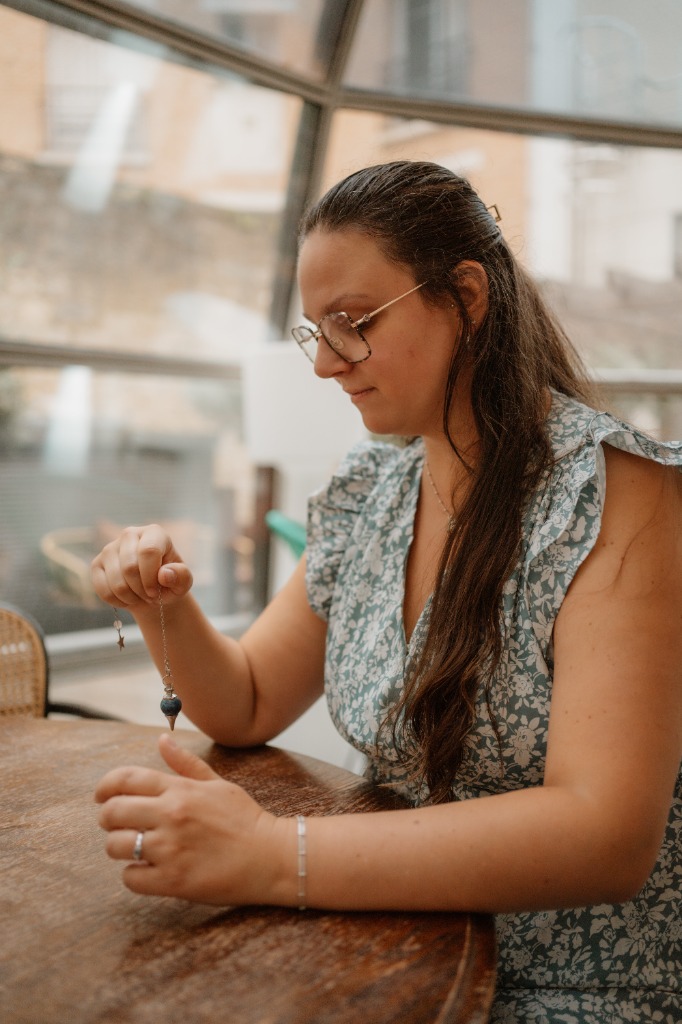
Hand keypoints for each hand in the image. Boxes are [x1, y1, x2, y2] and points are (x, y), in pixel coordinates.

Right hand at [91, 524, 193, 609]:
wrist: (152, 591)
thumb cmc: (169, 582)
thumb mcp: (183, 582)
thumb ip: (181, 576)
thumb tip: (164, 574)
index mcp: (154, 533)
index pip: (148, 551)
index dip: (151, 577)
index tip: (156, 592)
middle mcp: (129, 534)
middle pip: (130, 567)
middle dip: (141, 590)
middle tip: (150, 596)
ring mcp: (110, 548)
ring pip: (116, 581)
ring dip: (130, 597)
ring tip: (140, 596)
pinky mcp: (97, 564)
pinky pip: (102, 589)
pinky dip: (117, 601)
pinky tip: (127, 597)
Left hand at [95, 735, 290, 905]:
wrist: (271, 857)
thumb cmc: (245, 819)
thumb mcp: (217, 784)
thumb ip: (185, 764)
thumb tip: (161, 740)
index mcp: (180, 789)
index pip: (125, 779)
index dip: (105, 787)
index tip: (101, 797)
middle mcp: (171, 815)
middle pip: (112, 812)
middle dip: (107, 819)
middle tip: (118, 826)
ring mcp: (170, 849)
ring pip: (116, 846)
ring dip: (120, 848)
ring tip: (135, 849)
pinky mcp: (173, 881)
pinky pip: (131, 878)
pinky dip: (135, 876)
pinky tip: (149, 871)